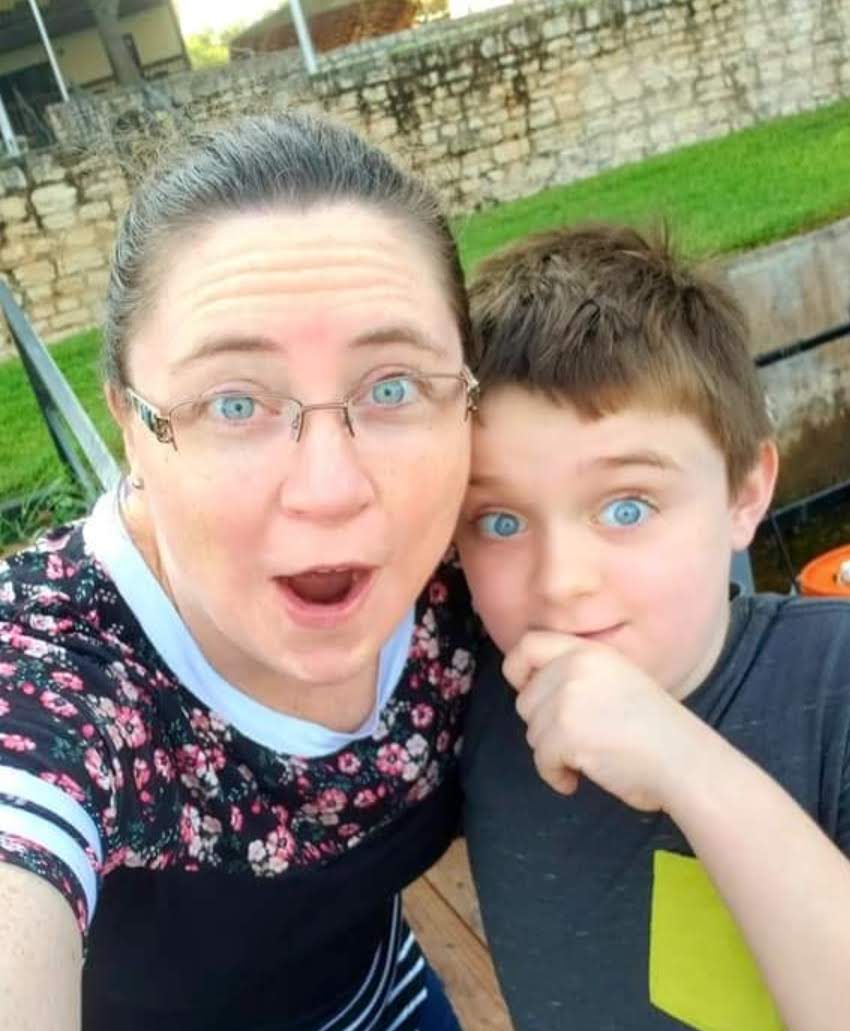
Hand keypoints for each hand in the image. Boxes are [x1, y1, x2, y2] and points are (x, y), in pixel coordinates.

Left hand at [504, 631, 706, 810]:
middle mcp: (574, 668)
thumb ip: (577, 675)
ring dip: (553, 753)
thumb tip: (531, 689)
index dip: (518, 669)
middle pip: (526, 699)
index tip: (528, 692)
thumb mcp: (615, 679)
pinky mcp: (564, 733)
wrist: (682, 759)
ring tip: (588, 756)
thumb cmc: (655, 728)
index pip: (528, 644)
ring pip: (533, 732)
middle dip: (544, 726)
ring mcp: (567, 699)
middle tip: (577, 739)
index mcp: (588, 652)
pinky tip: (579, 778)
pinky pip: (541, 760)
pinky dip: (556, 776)